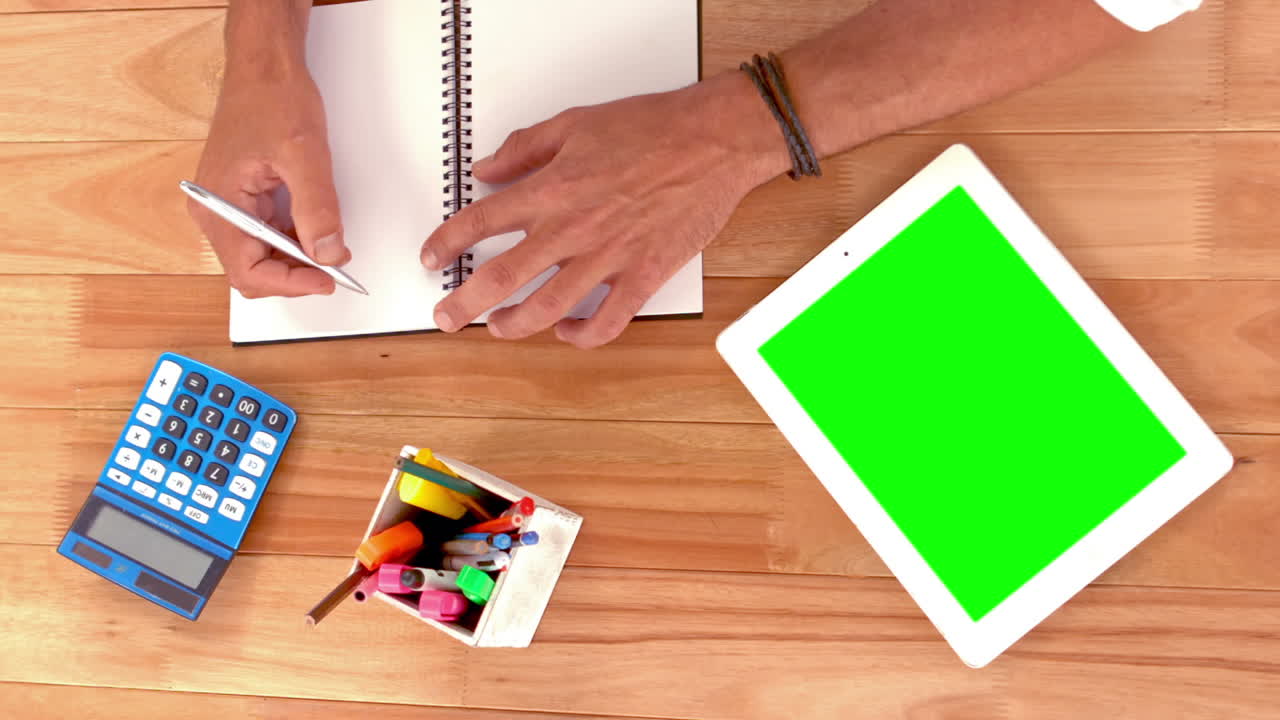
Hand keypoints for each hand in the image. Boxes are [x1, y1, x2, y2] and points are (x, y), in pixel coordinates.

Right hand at [190, 57, 346, 297]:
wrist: (263, 66)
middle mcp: (212, 210)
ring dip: (295, 260)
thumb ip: (317, 209)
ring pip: (258, 256)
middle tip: (335, 268)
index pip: (248, 270)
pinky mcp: (237, 199)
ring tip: (330, 248)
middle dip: (294, 275)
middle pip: (251, 269)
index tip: (327, 279)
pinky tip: (314, 232)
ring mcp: (222, 205)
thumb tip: (328, 253)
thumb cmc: (273, 97)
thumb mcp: (305, 154)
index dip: (290, 283)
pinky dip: (291, 242)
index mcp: (218, 203)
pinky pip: (262, 236)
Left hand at [421, 71, 787, 347]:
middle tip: (445, 316)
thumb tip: (488, 168)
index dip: (446, 243)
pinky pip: (607, 321)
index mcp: (552, 190)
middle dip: (464, 304)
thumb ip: (526, 148)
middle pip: (501, 278)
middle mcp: (572, 229)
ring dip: (513, 325)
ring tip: (497, 328)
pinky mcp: (643, 276)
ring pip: (546, 308)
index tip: (431, 257)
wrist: (714, 140)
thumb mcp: (575, 123)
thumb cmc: (654, 127)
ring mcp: (607, 258)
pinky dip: (582, 336)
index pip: (480, 222)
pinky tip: (568, 332)